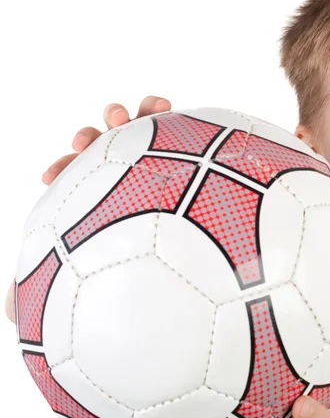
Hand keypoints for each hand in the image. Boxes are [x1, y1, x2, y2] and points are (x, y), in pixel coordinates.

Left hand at [5, 95, 171, 324]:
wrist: (221, 254)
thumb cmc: (172, 269)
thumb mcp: (109, 283)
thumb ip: (61, 289)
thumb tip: (8, 309)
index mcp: (115, 199)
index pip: (80, 180)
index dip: (62, 170)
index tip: (50, 174)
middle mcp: (136, 177)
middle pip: (103, 148)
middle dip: (90, 139)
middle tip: (86, 143)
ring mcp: (160, 159)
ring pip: (132, 127)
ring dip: (120, 116)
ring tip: (122, 119)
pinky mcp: (185, 146)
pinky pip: (168, 118)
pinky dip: (159, 108)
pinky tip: (164, 108)